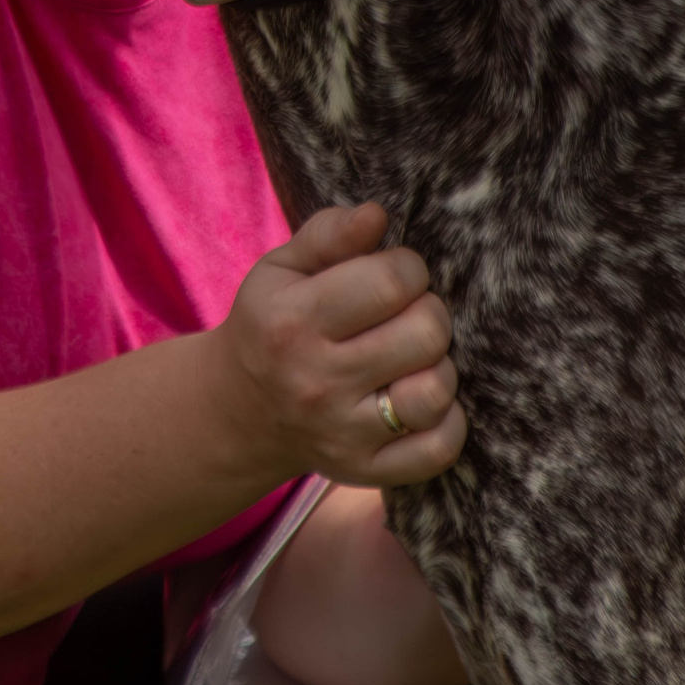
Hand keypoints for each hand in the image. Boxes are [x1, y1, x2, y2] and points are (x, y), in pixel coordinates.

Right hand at [216, 203, 463, 486]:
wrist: (239, 411)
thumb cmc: (272, 323)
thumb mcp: (282, 270)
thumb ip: (329, 236)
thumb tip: (377, 215)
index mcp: (292, 320)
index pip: (390, 282)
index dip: (408, 267)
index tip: (395, 273)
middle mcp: (315, 379)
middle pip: (424, 333)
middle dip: (427, 311)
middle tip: (407, 313)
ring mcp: (341, 431)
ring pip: (434, 392)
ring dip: (438, 365)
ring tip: (415, 356)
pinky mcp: (363, 469)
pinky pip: (438, 448)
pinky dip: (446, 420)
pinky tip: (420, 398)